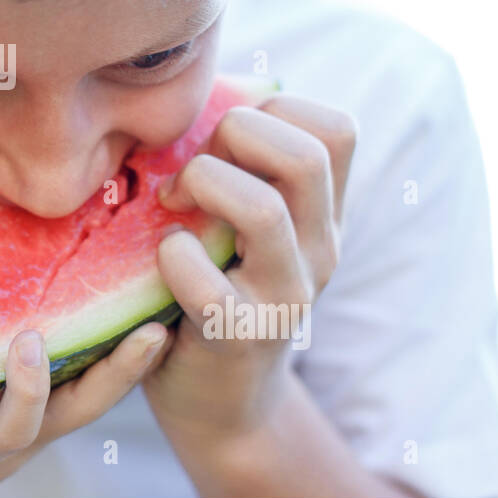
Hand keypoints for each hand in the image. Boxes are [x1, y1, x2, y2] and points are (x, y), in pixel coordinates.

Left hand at [0, 324, 167, 497]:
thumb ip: (10, 342)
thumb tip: (36, 262)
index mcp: (35, 418)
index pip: (95, 391)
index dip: (131, 365)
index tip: (160, 327)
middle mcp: (13, 439)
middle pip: (70, 413)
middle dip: (106, 375)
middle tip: (130, 327)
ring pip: (11, 431)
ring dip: (26, 390)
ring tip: (27, 342)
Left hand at [142, 95, 356, 448]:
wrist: (218, 404)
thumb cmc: (210, 291)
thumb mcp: (239, 227)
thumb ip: (238, 168)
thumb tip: (199, 93)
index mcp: (323, 214)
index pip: (336, 128)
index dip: (273, 112)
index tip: (224, 142)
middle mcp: (320, 250)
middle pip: (306, 152)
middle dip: (231, 137)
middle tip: (189, 173)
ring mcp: (287, 296)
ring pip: (262, 208)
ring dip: (199, 187)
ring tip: (172, 208)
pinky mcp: (239, 337)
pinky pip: (200, 275)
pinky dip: (169, 253)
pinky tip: (161, 260)